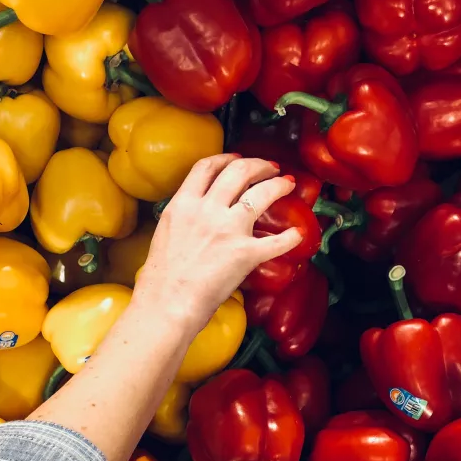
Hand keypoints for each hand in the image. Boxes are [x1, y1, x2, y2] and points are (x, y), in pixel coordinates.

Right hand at [134, 153, 302, 331]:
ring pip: (262, 193)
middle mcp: (207, 210)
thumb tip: (196, 214)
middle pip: (239, 171)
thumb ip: (183, 216)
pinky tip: (298, 234)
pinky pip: (277, 241)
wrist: (167, 303)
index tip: (238, 158)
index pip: (207, 167)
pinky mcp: (245, 253)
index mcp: (183, 204)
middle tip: (271, 168)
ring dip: (279, 185)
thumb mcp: (165, 232)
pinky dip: (291, 238)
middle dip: (260, 165)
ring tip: (288, 184)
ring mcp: (228, 229)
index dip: (227, 158)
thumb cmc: (161, 278)